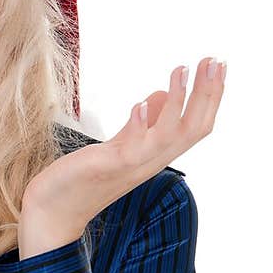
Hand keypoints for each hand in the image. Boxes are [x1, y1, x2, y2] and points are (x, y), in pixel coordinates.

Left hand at [18, 56, 225, 256]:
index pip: (196, 126)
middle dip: (207, 93)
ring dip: (179, 102)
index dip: (211, 96)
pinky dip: (140, 126)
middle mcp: (151, 161)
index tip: (218, 63)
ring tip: (182, 69)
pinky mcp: (108, 169)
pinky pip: (132, 150)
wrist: (54, 212)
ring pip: (169, 137)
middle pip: (192, 129)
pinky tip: (142, 103)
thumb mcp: (120, 145)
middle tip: (214, 59)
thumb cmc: (85, 177)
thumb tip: (163, 95)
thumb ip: (143, 124)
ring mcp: (131, 166)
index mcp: (156, 154)